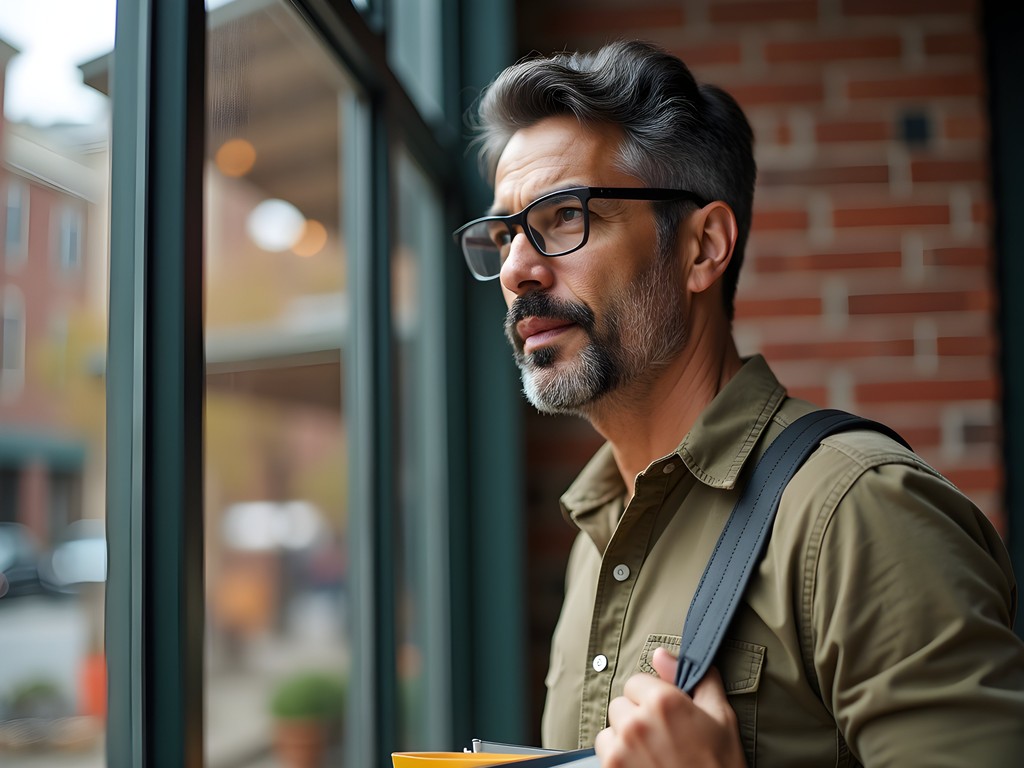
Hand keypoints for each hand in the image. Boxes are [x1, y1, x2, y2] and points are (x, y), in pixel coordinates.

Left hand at [594, 647, 745, 767]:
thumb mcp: (721, 717)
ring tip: (652, 753)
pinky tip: (642, 764)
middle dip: (637, 716)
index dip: (652, 698)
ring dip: (625, 737)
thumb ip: (695, 677)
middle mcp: (637, 721)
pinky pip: (604, 749)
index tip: (666, 716)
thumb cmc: (720, 765)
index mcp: (664, 701)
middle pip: (621, 704)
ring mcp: (621, 747)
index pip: (636, 682)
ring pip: (611, 727)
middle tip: (662, 737)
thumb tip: (662, 654)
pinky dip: (617, 756)